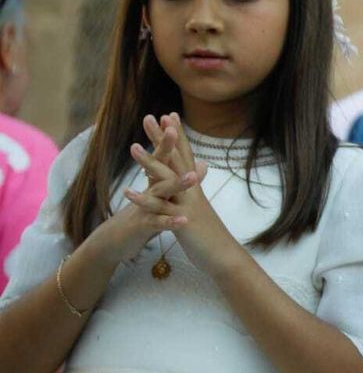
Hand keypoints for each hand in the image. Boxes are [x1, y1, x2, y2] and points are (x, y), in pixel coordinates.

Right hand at [83, 125, 198, 267]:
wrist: (115, 242)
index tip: (172, 116)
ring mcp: (144, 208)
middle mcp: (149, 191)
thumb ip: (176, 180)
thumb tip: (198, 164)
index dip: (168, 139)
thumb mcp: (159, 197)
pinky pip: (157, 223)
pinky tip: (183, 219)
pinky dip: (170, 221)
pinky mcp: (143, 227)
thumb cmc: (141, 216)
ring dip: (175, 185)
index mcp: (155, 183)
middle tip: (172, 129)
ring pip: (160, 193)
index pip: (163, 157)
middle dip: (165, 148)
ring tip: (192, 177)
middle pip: (158, 167)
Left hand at [131, 114, 240, 276]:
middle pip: (176, 159)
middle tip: (150, 116)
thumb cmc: (211, 233)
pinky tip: (128, 192)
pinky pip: (160, 209)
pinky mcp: (182, 221)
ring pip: (167, 180)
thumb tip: (197, 172)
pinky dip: (144, 200)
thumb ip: (195, 188)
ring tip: (132, 147)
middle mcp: (192, 191)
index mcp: (193, 188)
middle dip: (164, 138)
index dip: (176, 135)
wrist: (224, 256)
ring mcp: (187, 205)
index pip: (184, 155)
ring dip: (150, 163)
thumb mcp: (201, 207)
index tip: (168, 115)